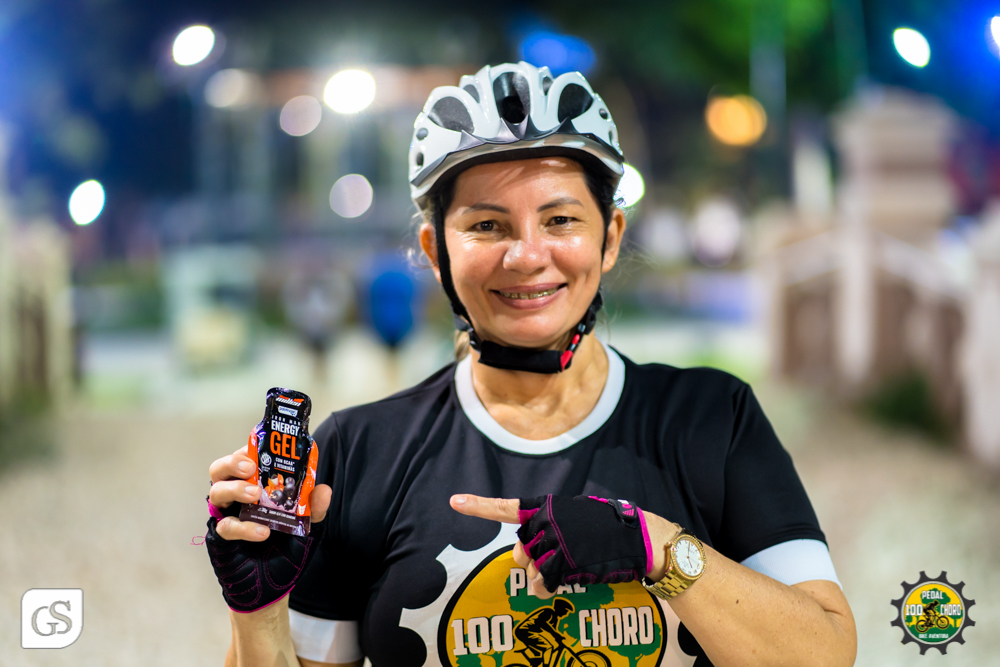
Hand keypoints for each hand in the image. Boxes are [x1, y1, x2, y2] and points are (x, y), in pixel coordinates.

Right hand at [205, 445, 331, 612]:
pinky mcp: (220, 539)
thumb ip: (313, 508)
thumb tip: (323, 490)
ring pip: (216, 492)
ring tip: (255, 495)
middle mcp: (236, 498)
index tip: (258, 447)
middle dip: (232, 463)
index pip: (244, 460)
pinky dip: (243, 527)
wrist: (274, 588)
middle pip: (220, 470)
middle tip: (250, 467)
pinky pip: (224, 526)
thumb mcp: (306, 527)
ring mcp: (226, 516)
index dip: (248, 449)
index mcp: (255, 487)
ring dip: (236, 489)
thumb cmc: (286, 551)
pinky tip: (262, 532)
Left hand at [450, 494, 681, 594]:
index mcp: (546, 507)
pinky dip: (549, 587)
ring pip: (532, 569)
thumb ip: (545, 530)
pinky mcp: (564, 562)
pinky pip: (544, 583)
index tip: (454, 502)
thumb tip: (522, 557)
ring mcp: (555, 542)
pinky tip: (566, 580)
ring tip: (568, 567)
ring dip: (544, 576)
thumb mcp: (572, 518)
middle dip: (532, 559)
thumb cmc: (603, 527)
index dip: (479, 507)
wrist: (635, 536)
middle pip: (521, 550)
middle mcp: (547, 522)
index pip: (507, 508)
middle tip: (556, 557)